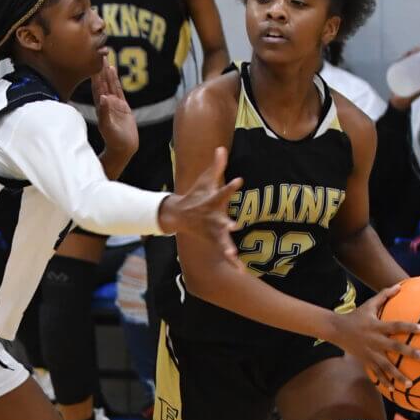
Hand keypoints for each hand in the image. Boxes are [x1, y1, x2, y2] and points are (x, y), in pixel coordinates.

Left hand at [92, 53, 138, 163]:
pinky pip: (118, 90)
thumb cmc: (114, 140)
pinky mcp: (122, 106)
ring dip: (106, 72)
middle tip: (97, 53)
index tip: (92, 62)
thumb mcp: (108, 127)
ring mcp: (113, 104)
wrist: (123, 148)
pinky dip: (115, 80)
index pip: (97, 87)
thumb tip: (103, 98)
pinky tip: (113, 71)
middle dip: (99, 69)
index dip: (95, 75)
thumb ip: (105, 113)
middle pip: (102, 82)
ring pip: (109, 84)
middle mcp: (105, 103)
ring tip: (104, 58)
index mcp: (100, 107)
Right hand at [157, 149, 242, 265]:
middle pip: (220, 221)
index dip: (230, 186)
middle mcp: (212, 218)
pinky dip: (232, 263)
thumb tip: (221, 147)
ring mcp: (213, 231)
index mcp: (212, 202)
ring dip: (227, 249)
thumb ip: (216, 166)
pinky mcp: (215, 241)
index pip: (222, 192)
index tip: (239, 180)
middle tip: (233, 226)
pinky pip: (225, 253)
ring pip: (221, 241)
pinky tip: (241, 271)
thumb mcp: (206, 180)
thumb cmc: (196, 195)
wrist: (178, 215)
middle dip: (226, 225)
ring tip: (233, 256)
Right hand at [330, 284, 419, 392]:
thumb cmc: (356, 316)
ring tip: (411, 384)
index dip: (409, 327)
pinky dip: (385, 381)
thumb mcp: (369, 304)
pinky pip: (376, 373)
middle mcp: (375, 341)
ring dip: (398, 375)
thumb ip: (384, 295)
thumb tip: (400, 286)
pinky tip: (395, 390)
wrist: (336, 330)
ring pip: (386, 366)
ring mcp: (370, 353)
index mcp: (377, 326)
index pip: (395, 326)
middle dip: (409, 353)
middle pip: (394, 348)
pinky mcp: (366, 361)